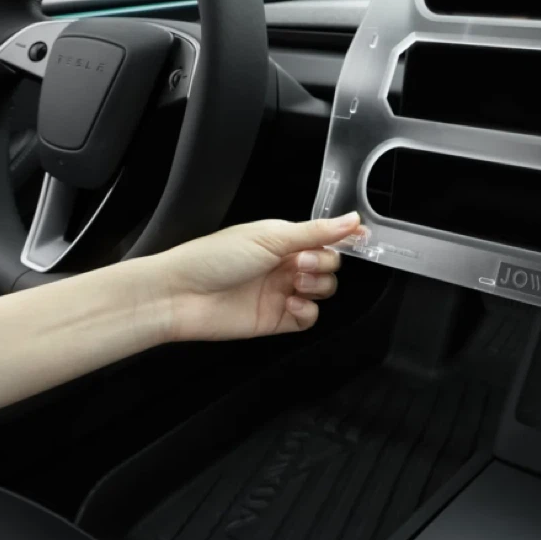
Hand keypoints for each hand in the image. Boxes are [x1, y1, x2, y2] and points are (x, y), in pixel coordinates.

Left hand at [133, 213, 362, 342]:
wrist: (181, 296)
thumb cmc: (215, 258)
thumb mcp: (269, 237)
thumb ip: (315, 231)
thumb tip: (352, 219)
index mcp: (284, 239)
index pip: (326, 237)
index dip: (343, 238)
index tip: (359, 239)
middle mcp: (286, 264)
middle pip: (330, 264)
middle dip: (323, 263)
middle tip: (299, 264)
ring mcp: (282, 292)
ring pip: (324, 290)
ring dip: (317, 286)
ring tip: (293, 284)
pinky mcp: (277, 319)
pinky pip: (310, 318)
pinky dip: (307, 311)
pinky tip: (291, 305)